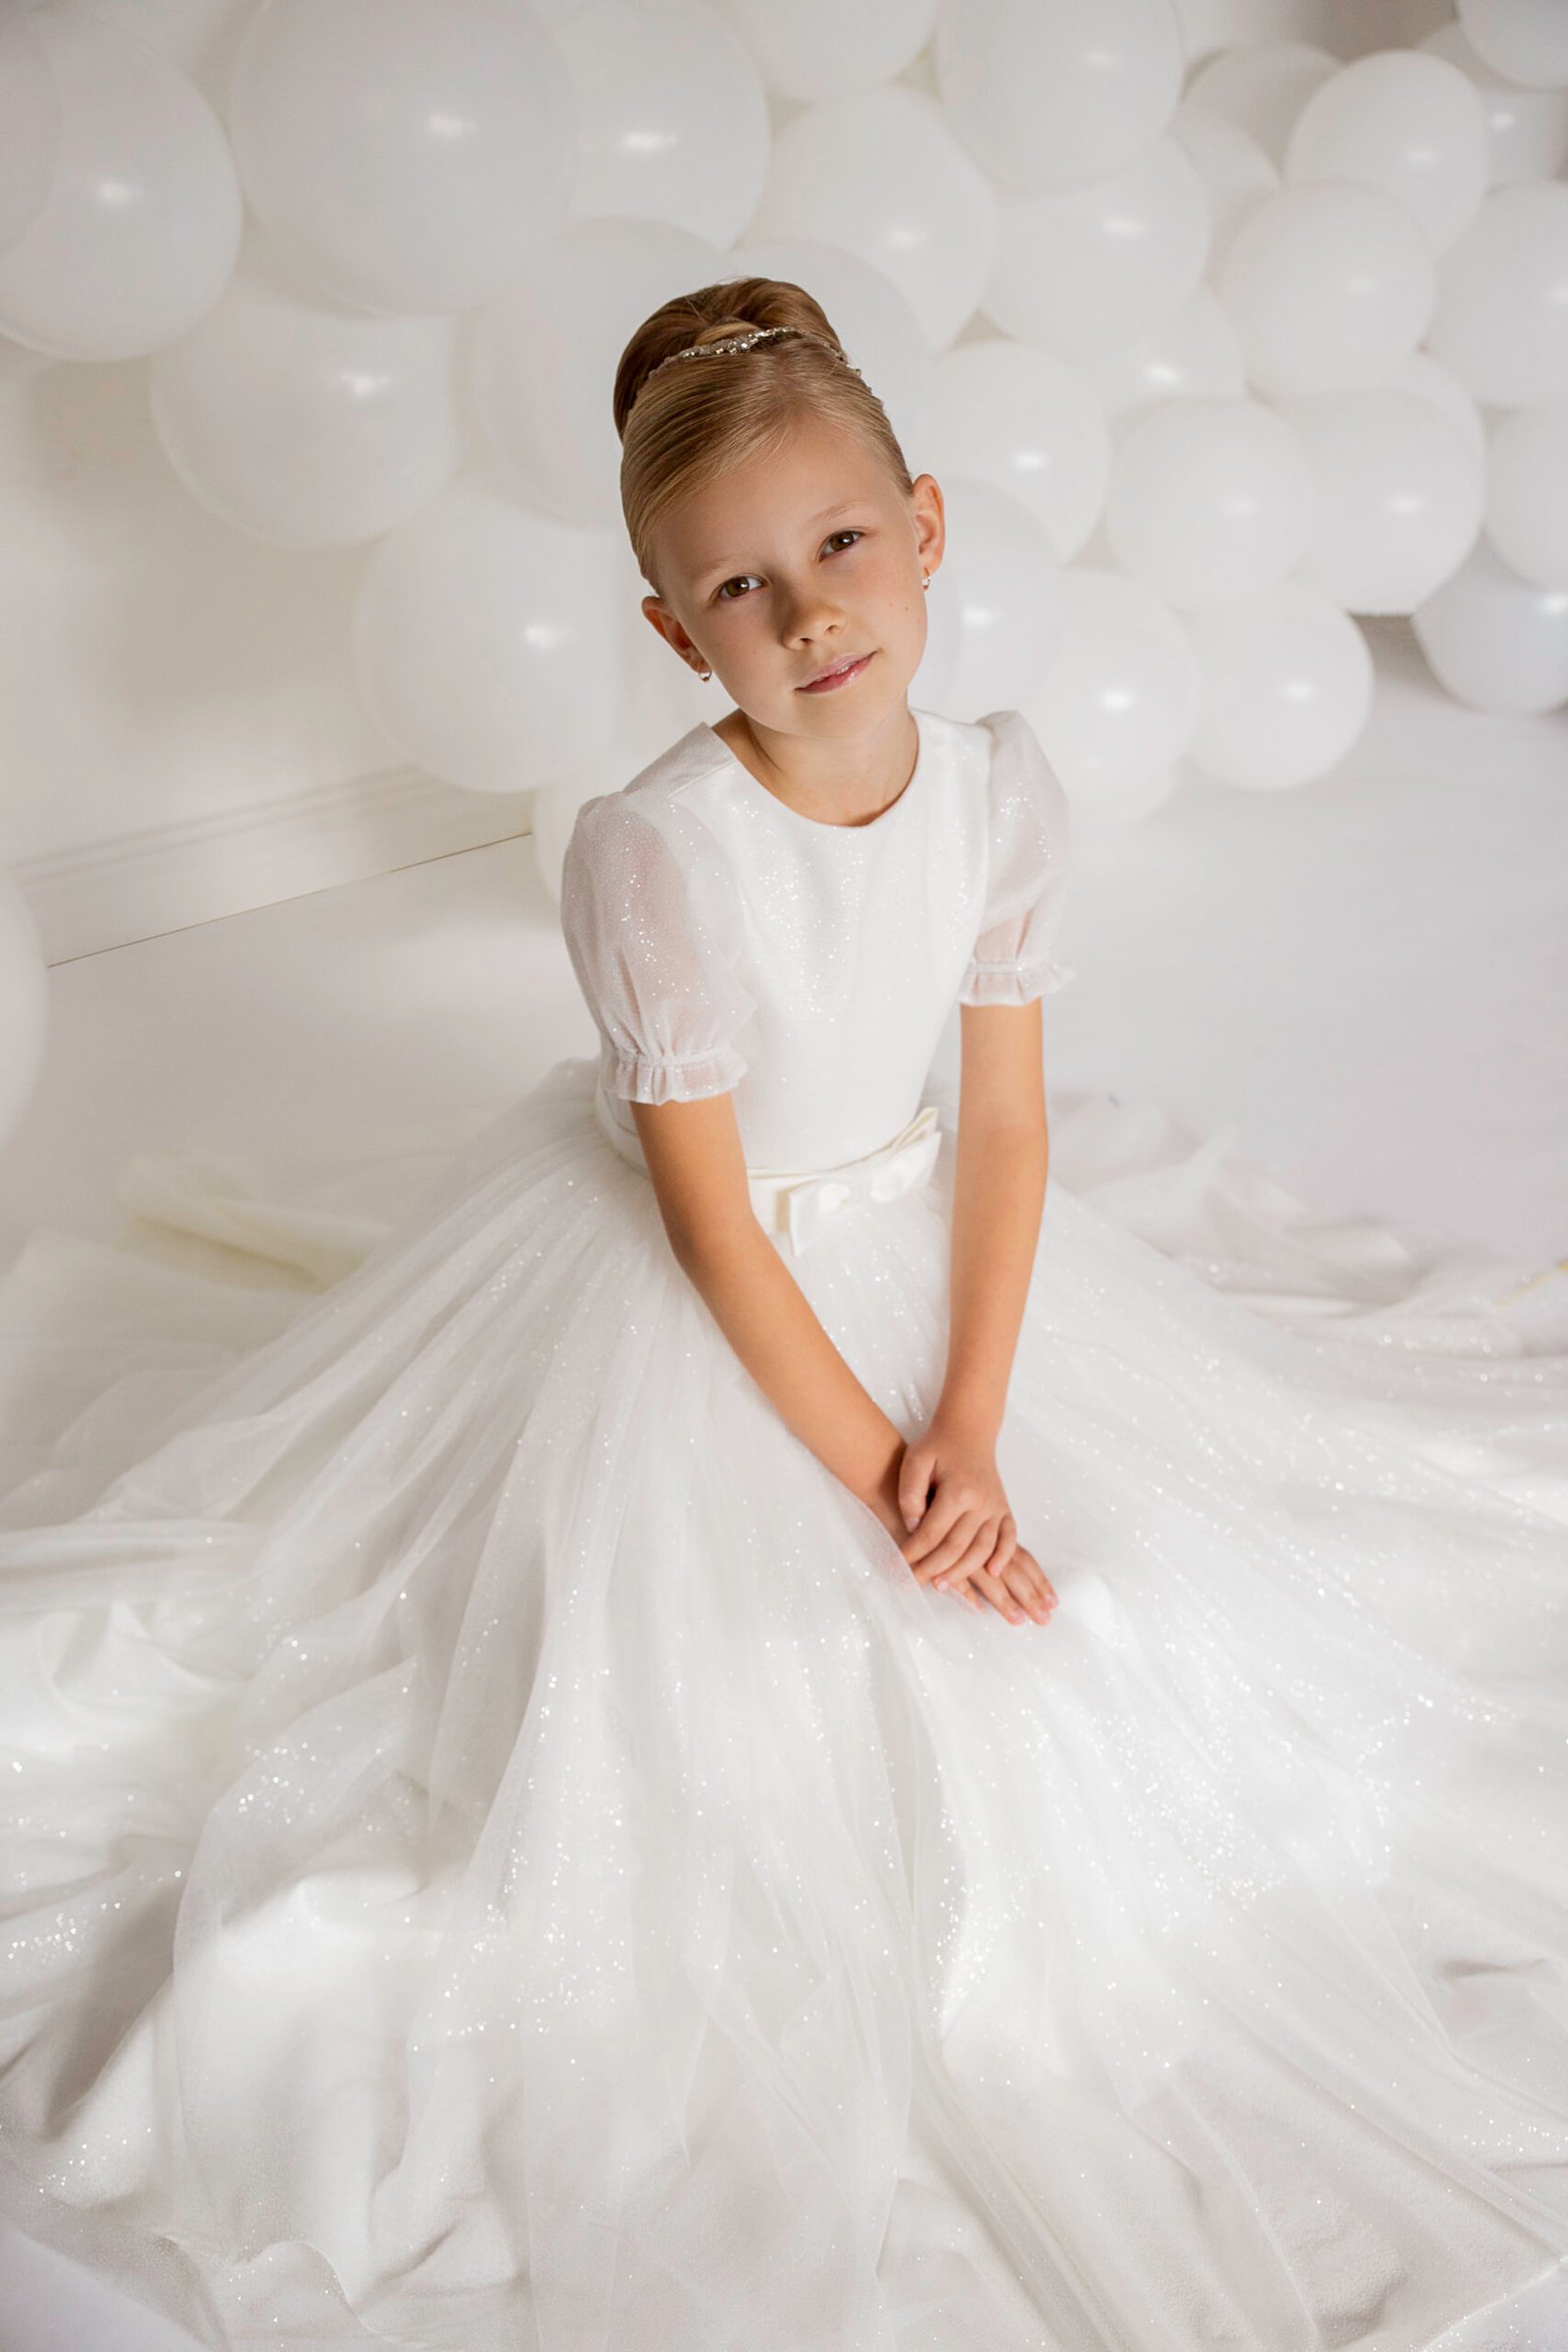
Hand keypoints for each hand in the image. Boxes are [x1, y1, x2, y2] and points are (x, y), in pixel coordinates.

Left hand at [895, 1415, 1056, 1627]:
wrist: (968, 1430)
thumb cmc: (937, 1446)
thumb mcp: (915, 1461)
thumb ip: (911, 1494)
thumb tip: (914, 1526)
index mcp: (958, 1491)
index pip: (933, 1533)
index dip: (914, 1552)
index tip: (898, 1564)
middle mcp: (981, 1502)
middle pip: (957, 1547)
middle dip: (934, 1568)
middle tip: (915, 1581)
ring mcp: (996, 1507)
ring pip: (983, 1549)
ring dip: (964, 1571)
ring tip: (942, 1585)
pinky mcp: (1005, 1509)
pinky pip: (1010, 1538)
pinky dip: (1003, 1557)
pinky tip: (992, 1573)